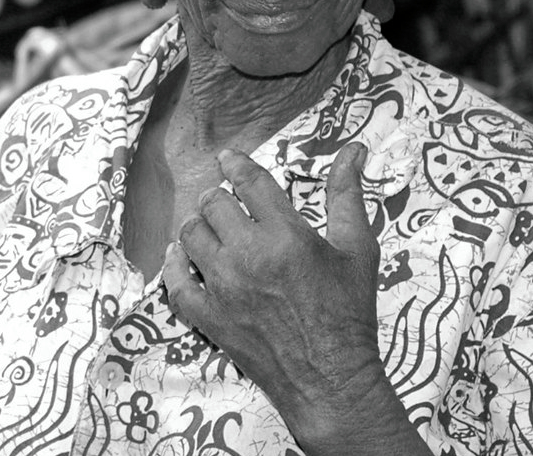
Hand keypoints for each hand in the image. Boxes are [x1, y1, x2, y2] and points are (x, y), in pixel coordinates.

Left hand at [162, 143, 420, 453]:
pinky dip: (173, 266)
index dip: (237, 165)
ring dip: (198, 225)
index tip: (230, 159)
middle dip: (219, 196)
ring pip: (190, 235)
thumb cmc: (350, 315)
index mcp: (286, 236)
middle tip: (226, 200)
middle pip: (213, 204)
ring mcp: (224, 288)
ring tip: (210, 227)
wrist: (333, 380)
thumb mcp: (358, 250)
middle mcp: (249, 256)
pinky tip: (180, 257)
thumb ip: (348, 196)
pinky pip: (174, 282)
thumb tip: (353, 151)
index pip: (249, 182)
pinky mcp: (209, 317)